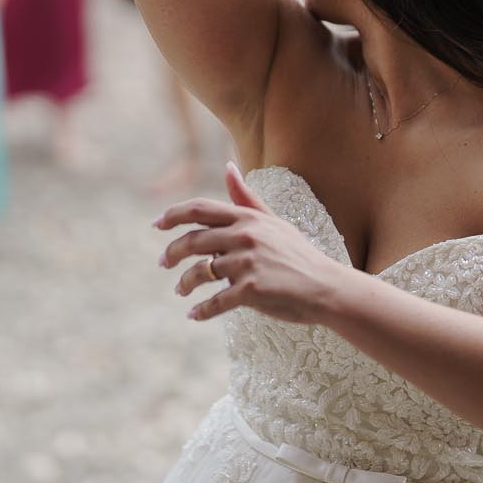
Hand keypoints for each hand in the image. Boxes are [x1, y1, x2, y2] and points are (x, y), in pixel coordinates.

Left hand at [157, 162, 352, 324]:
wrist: (326, 286)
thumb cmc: (298, 254)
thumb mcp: (273, 221)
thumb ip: (246, 198)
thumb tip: (227, 167)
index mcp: (247, 218)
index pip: (199, 209)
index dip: (172, 215)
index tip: (156, 225)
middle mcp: (244, 236)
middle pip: (192, 241)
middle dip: (171, 253)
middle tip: (162, 263)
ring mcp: (247, 263)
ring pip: (199, 273)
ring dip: (184, 284)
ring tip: (180, 292)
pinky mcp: (251, 290)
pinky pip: (215, 301)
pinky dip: (201, 310)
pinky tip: (194, 315)